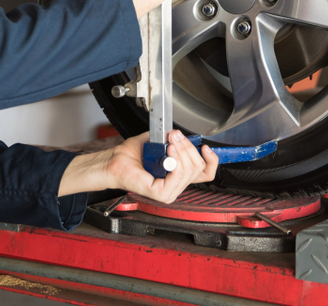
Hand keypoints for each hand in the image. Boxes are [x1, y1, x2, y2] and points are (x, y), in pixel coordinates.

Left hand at [58, 130, 218, 201]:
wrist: (116, 161)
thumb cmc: (133, 155)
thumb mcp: (159, 142)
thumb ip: (173, 139)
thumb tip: (182, 134)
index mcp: (179, 175)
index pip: (206, 173)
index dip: (211, 160)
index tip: (205, 147)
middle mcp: (176, 185)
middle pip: (199, 168)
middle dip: (189, 147)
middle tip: (176, 136)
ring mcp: (170, 192)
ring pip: (190, 171)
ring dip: (182, 151)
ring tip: (171, 142)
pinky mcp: (161, 193)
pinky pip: (178, 177)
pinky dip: (176, 162)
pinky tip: (169, 154)